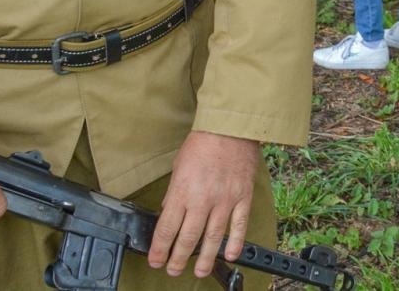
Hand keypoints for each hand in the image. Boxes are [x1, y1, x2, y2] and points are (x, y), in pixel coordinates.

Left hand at [147, 131, 259, 278]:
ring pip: (213, 237)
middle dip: (178, 259)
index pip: (167, 228)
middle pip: (188, 238)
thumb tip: (170, 214)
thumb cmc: (202, 143)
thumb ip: (174, 194)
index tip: (156, 260)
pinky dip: (235, 242)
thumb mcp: (178, 167)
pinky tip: (230, 255)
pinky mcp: (243, 196)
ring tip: (199, 271)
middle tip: (173, 270)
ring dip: (205, 258)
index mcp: (183, 191)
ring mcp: (225, 199)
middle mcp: (203, 199)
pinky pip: (239, 224)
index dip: (160, 249)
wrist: (230, 127)